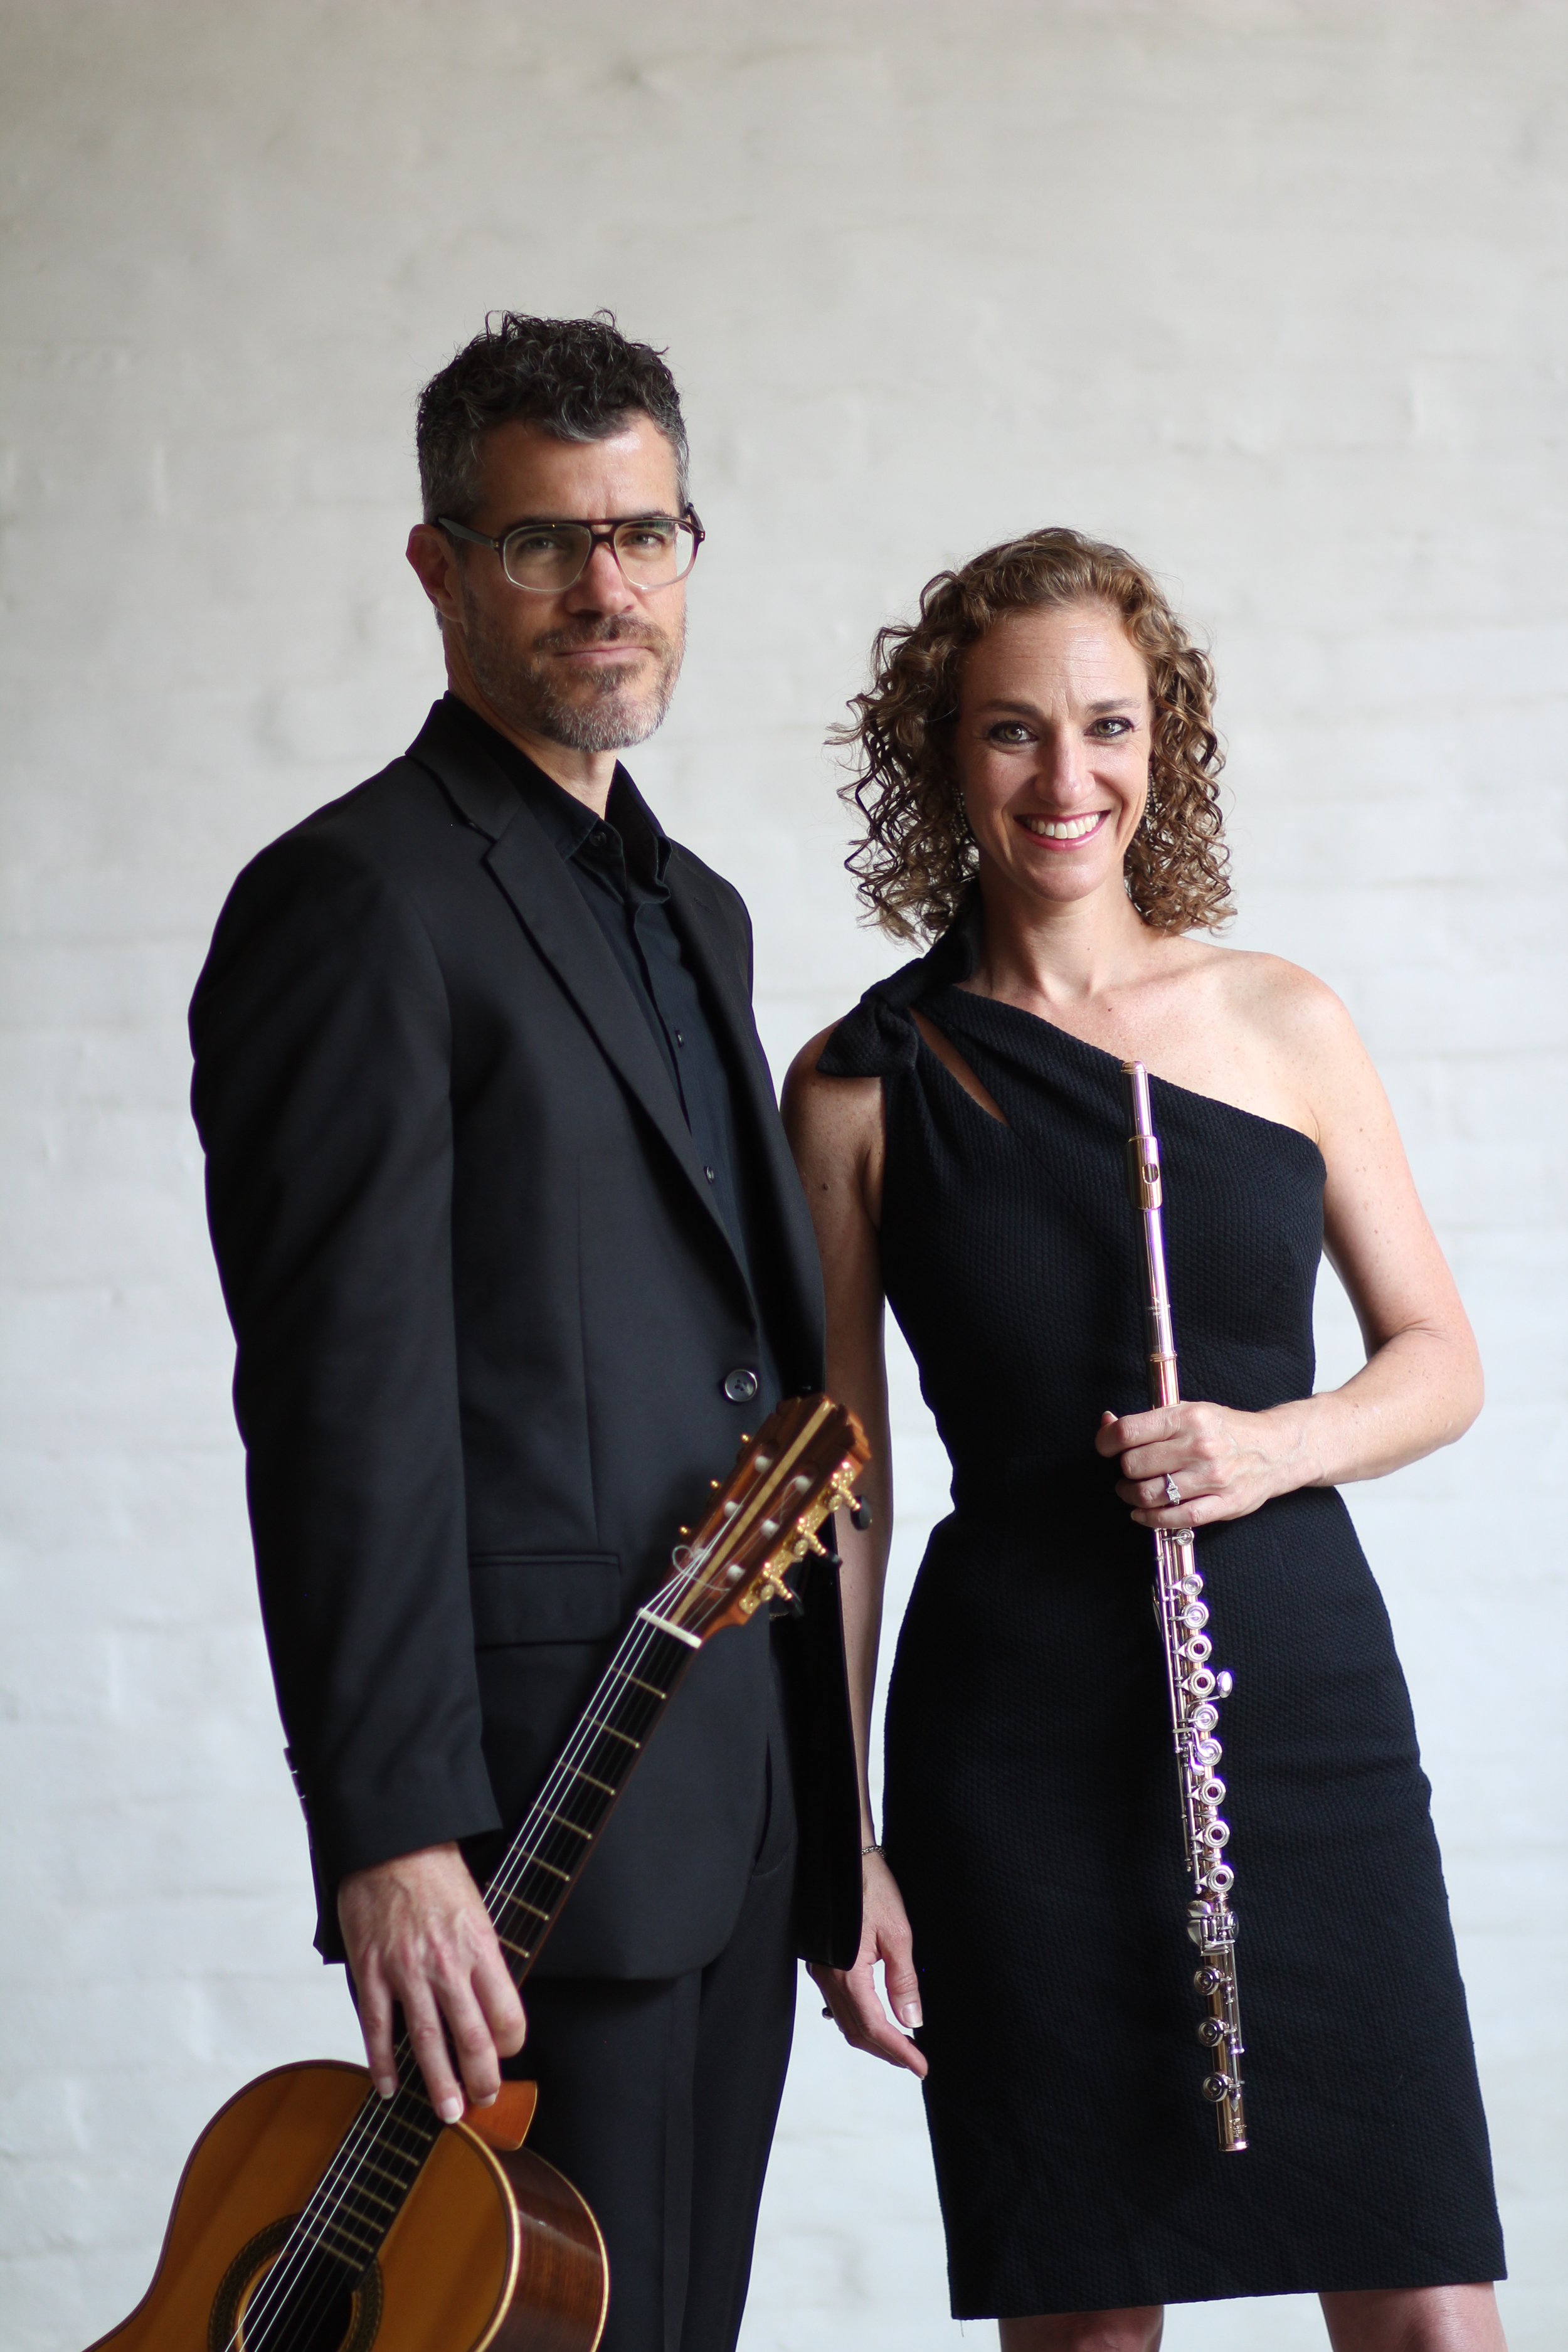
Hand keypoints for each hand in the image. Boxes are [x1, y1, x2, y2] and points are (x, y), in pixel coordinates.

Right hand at [337, 1843, 526, 2123]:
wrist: (392, 1844)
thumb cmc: (437, 1874)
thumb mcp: (477, 1911)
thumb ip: (481, 1958)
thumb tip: (488, 2005)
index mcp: (480, 1947)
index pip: (507, 2013)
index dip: (511, 2043)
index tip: (506, 2055)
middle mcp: (447, 1964)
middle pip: (472, 2037)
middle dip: (481, 2078)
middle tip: (482, 2101)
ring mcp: (407, 1970)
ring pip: (427, 2041)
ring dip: (438, 2083)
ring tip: (446, 2111)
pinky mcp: (371, 1971)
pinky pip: (378, 2027)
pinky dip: (383, 2062)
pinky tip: (389, 2086)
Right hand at [810, 1851, 927, 2078]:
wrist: (846, 1859)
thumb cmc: (872, 1889)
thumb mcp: (898, 1934)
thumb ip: (904, 1981)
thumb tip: (912, 2021)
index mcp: (846, 1972)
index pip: (873, 2026)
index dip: (898, 2050)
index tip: (920, 2065)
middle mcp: (828, 1978)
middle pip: (856, 2031)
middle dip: (886, 2051)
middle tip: (914, 2061)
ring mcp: (821, 1972)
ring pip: (845, 2020)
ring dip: (872, 2038)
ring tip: (900, 2046)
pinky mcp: (822, 1964)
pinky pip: (837, 2004)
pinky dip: (857, 2020)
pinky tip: (874, 2020)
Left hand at [1096, 1401, 1305, 1529]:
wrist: (1276, 1449)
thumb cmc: (1226, 1429)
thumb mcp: (1190, 1411)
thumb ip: (1149, 1420)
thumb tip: (1107, 1422)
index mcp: (1188, 1417)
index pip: (1129, 1432)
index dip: (1106, 1441)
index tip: (1105, 1447)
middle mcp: (1199, 1447)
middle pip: (1134, 1466)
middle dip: (1123, 1471)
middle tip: (1128, 1471)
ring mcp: (1212, 1478)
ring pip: (1150, 1495)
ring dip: (1132, 1496)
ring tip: (1133, 1491)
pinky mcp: (1223, 1505)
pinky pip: (1177, 1518)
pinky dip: (1151, 1519)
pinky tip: (1144, 1513)